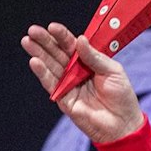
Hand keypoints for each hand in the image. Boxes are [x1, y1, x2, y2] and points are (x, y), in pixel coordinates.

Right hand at [22, 24, 145, 143]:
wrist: (123, 124)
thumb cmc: (121, 96)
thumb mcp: (112, 70)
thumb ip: (94, 56)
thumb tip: (79, 39)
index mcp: (87, 61)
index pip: (71, 45)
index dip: (61, 36)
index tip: (52, 27)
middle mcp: (75, 71)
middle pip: (56, 53)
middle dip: (44, 41)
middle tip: (32, 31)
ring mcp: (68, 85)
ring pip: (50, 66)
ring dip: (38, 54)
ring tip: (27, 42)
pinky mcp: (64, 99)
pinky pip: (51, 84)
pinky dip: (43, 73)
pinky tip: (35, 62)